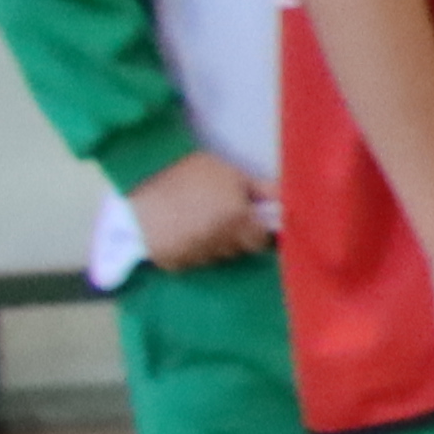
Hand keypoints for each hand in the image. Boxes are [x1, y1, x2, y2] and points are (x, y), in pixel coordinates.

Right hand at [126, 150, 271, 274]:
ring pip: (211, 258)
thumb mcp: (233, 174)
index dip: (254, 231)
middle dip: (232, 236)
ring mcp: (192, 253)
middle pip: (235, 250)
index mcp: (237, 219)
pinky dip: (185, 252)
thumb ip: (264, 191)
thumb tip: (289, 204)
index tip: (245, 220)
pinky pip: (186, 263)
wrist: (144, 172)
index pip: (259, 242)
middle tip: (216, 215)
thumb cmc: (193, 170)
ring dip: (209, 245)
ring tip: (194, 222)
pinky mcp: (169, 260)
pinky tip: (178, 232)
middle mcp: (217, 240)